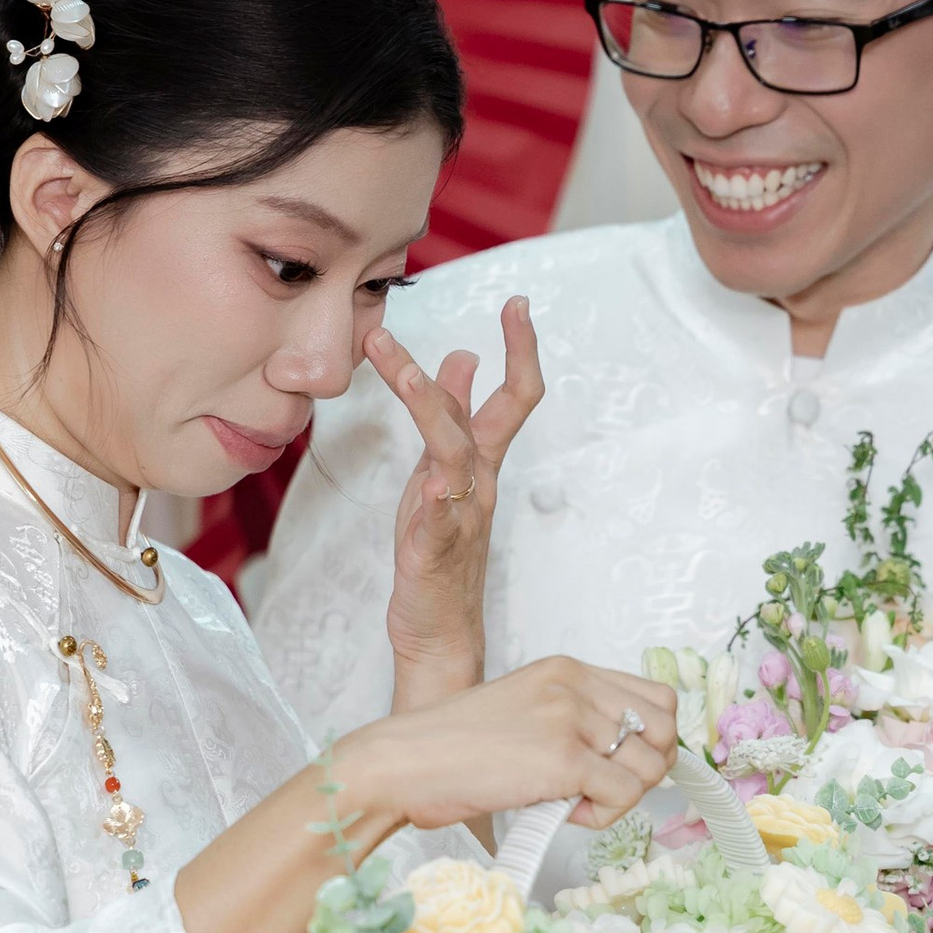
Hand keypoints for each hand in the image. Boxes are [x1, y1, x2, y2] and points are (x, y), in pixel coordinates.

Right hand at [337, 659, 677, 836]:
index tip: (623, 767)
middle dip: (647, 771)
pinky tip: (563, 813)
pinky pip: (623, 796)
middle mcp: (574, 686)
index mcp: (567, 670)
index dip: (653, 740)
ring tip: (575, 803)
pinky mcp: (563, 760)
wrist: (403, 763)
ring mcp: (570, 720)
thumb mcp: (523, 711)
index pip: (657, 697)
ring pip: (650, 767)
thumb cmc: (451, 750)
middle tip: (604, 790)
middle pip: (666, 730)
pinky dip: (601, 817)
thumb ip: (572, 720)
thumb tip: (624, 757)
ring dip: (621, 798)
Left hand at [374, 296, 543, 710]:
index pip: (513, 397)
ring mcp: (461, 516)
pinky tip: (433, 483)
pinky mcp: (436, 552)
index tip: (519, 304)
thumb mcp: (439, 471)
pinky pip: (441, 521)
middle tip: (511, 307)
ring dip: (433, 408)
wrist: (436, 628)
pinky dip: (438, 500)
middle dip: (508, 358)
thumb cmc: (437, 547)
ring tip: (411, 373)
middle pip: (495, 414)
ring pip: (457, 453)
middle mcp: (479, 483)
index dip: (521, 351)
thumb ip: (452, 418)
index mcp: (481, 462)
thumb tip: (460, 359)